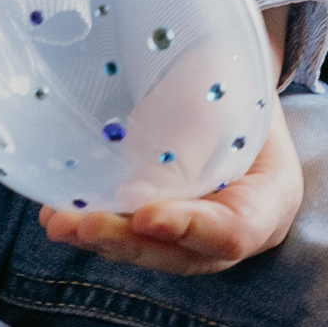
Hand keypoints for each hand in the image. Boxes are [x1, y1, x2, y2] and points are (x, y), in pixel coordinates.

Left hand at [39, 95, 303, 277]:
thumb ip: (193, 139)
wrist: (226, 72)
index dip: (190, 230)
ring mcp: (196, 231)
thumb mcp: (225, 90)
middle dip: (130, 243)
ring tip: (59, 222)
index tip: (145, 217)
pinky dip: (94, 225)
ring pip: (150, 249)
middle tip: (86, 225)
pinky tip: (56, 213)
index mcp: (271, 198)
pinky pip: (129, 232)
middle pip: (184, 254)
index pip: (237, 231)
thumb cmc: (233, 77)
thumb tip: (136, 193)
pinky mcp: (162, 223)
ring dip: (101, 239)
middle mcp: (234, 227)